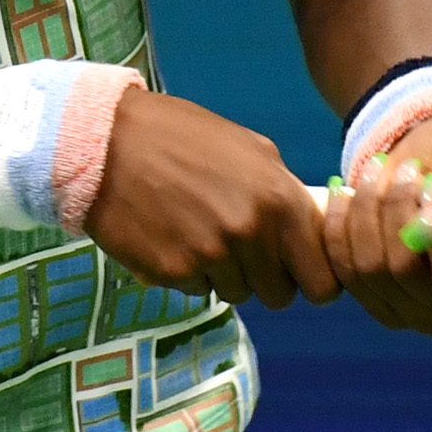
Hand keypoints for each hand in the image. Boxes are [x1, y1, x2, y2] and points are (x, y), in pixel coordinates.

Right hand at [79, 91, 340, 308]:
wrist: (108, 140)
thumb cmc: (182, 135)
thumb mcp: (251, 149)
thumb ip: (284, 192)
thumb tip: (309, 227)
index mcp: (279, 200)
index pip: (322, 280)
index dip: (313, 280)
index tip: (298, 273)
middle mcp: (251, 233)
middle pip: (279, 295)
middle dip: (265, 278)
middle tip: (242, 251)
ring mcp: (210, 256)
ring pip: (236, 294)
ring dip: (224, 274)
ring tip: (199, 233)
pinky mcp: (172, 271)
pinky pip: (196, 290)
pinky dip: (188, 272)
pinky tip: (171, 236)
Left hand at [322, 113, 431, 336]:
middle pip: (406, 274)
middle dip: (397, 210)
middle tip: (406, 168)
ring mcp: (415, 317)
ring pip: (371, 270)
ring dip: (367, 210)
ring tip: (378, 171)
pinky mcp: (376, 303)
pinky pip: (344, 269)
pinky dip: (340, 225)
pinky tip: (346, 193)